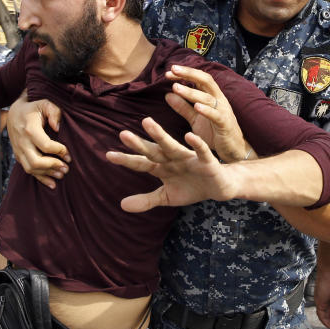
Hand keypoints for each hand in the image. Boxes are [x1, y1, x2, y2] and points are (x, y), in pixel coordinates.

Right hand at [6, 90, 68, 187]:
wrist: (13, 113)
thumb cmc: (32, 108)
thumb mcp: (44, 103)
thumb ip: (54, 112)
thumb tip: (57, 128)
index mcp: (30, 129)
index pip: (45, 145)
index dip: (59, 151)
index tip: (68, 154)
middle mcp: (22, 142)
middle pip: (35, 161)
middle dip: (52, 166)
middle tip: (66, 168)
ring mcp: (18, 150)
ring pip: (31, 168)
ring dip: (47, 174)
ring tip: (62, 174)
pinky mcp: (18, 156)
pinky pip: (28, 170)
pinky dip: (40, 178)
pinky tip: (52, 183)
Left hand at [106, 116, 235, 211]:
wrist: (220, 188)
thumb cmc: (192, 187)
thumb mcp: (167, 197)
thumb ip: (146, 200)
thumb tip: (122, 205)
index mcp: (163, 166)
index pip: (141, 163)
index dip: (126, 160)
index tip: (109, 155)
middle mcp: (173, 159)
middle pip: (153, 151)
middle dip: (139, 144)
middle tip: (123, 134)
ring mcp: (189, 159)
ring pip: (172, 146)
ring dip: (161, 136)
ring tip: (147, 122)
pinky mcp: (207, 162)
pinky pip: (202, 152)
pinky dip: (196, 144)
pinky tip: (189, 136)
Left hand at [166, 65, 251, 161]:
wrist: (233, 149)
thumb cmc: (215, 132)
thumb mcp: (195, 119)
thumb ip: (183, 107)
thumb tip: (167, 95)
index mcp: (212, 96)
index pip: (199, 79)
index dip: (185, 74)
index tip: (169, 73)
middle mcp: (219, 100)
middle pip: (206, 80)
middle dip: (189, 73)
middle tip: (173, 70)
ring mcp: (223, 111)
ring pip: (208, 98)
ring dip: (191, 92)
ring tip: (176, 88)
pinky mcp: (225, 125)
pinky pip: (216, 115)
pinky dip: (206, 110)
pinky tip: (196, 107)